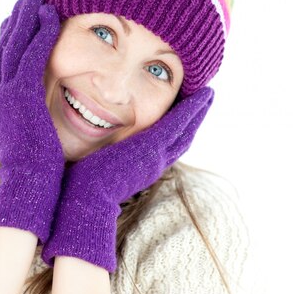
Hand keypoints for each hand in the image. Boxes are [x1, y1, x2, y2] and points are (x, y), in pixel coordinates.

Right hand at [0, 0, 64, 244]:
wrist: (29, 189)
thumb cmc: (37, 173)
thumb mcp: (32, 143)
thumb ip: (34, 126)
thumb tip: (42, 123)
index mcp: (2, 108)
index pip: (4, 65)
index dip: (10, 40)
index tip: (19, 21)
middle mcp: (0, 97)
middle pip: (5, 49)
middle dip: (15, 22)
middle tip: (26, 0)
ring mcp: (7, 95)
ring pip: (15, 46)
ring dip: (26, 19)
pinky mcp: (20, 96)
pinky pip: (31, 56)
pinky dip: (38, 33)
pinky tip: (49, 15)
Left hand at [41, 87, 214, 270]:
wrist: (86, 199)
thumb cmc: (84, 186)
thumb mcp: (100, 170)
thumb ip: (106, 160)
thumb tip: (97, 153)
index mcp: (144, 168)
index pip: (167, 145)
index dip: (179, 130)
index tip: (185, 115)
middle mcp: (155, 163)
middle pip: (183, 137)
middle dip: (195, 118)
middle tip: (205, 99)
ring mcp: (156, 155)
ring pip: (185, 129)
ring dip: (198, 111)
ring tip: (208, 94)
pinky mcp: (152, 147)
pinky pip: (177, 124)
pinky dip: (191, 110)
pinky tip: (200, 95)